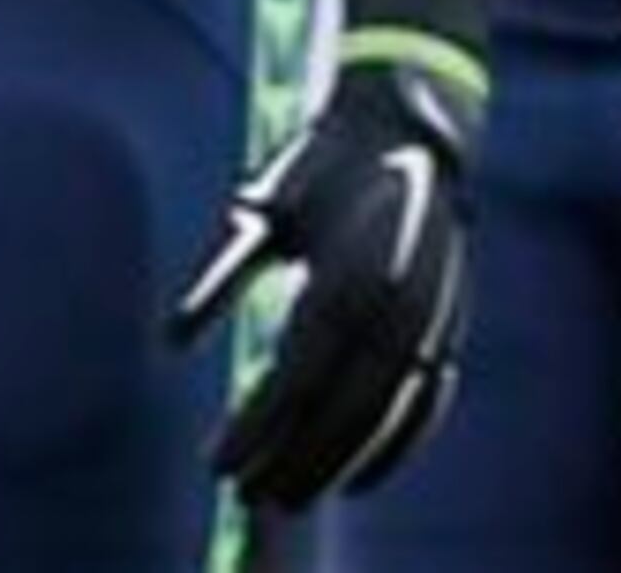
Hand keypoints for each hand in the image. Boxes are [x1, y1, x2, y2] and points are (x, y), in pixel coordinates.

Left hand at [171, 0, 489, 509]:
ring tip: (291, 497)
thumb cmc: (319, 167)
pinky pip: (428, 403)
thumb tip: (171, 342)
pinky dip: (398, 448)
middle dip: (292, 460)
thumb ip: (218, 272)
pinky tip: (360, 481)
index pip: (295, 378)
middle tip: (246, 497)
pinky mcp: (450, 324)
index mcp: (342, 274)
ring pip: (383, 416)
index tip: (217, 467)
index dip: (257, 428)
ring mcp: (431, 318)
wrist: (411, 123)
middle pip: (338, 411)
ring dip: (336, 464)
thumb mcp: (260, 208)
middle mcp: (394, 305)